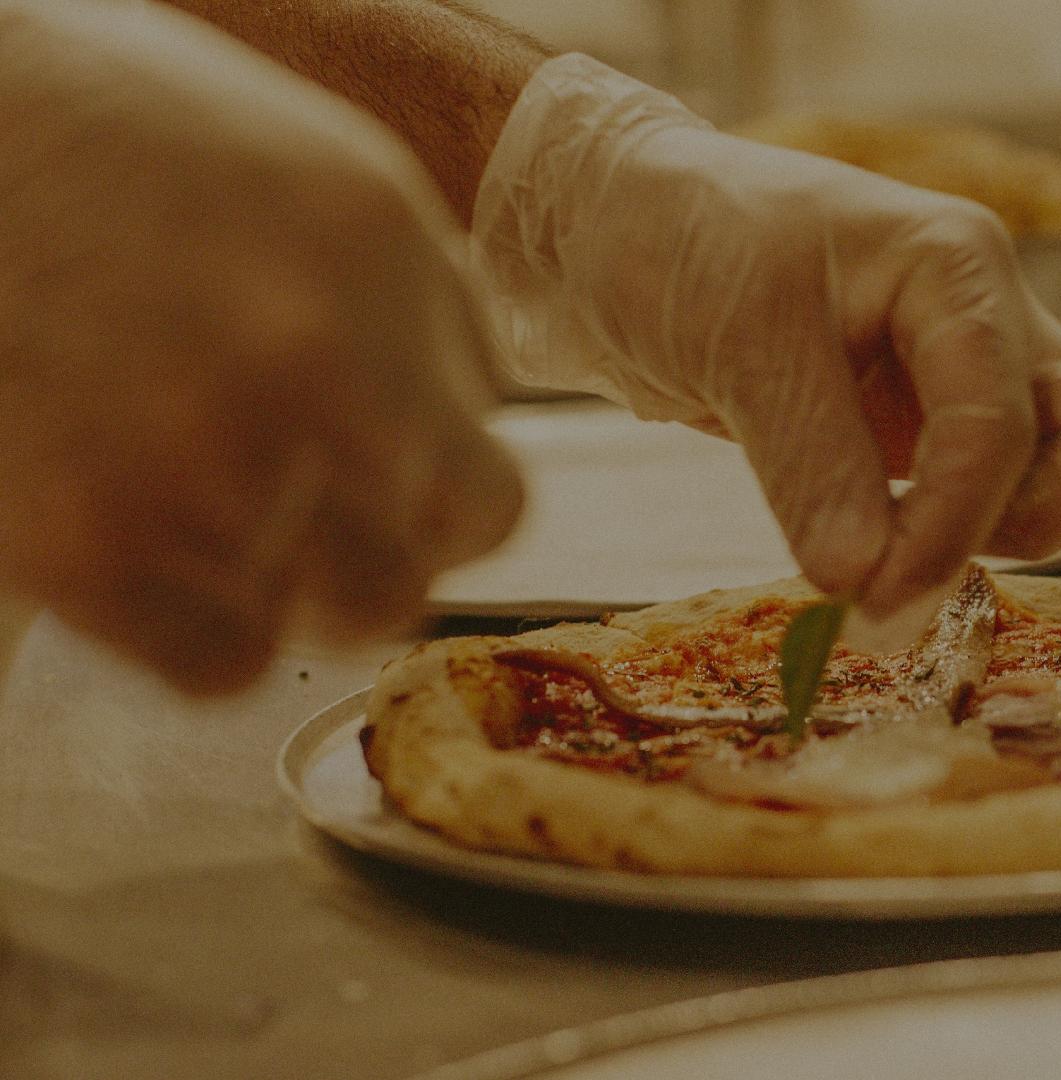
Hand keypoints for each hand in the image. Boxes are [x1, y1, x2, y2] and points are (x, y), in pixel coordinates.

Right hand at [0, 4, 521, 692]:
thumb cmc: (115, 143)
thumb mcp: (328, 184)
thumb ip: (428, 313)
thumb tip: (475, 426)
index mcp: (381, 268)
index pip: (492, 498)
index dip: (445, 514)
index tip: (400, 503)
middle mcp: (313, 367)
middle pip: (408, 578)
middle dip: (362, 561)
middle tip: (295, 518)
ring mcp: (198, 460)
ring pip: (317, 618)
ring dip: (270, 581)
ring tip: (191, 494)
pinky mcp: (84, 539)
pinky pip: (219, 664)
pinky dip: (189, 629)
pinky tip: (141, 540)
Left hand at [471, 55, 1060, 618]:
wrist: (613, 233)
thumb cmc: (678, 239)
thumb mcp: (739, 343)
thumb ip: (812, 465)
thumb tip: (864, 584)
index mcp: (957, 267)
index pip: (1003, 420)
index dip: (953, 524)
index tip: (878, 600)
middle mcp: (986, 318)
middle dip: (1036, 521)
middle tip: (915, 568)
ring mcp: (964, 376)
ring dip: (995, 535)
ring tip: (880, 561)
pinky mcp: (924, 428)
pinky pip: (987, 497)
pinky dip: (946, 541)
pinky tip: (864, 552)